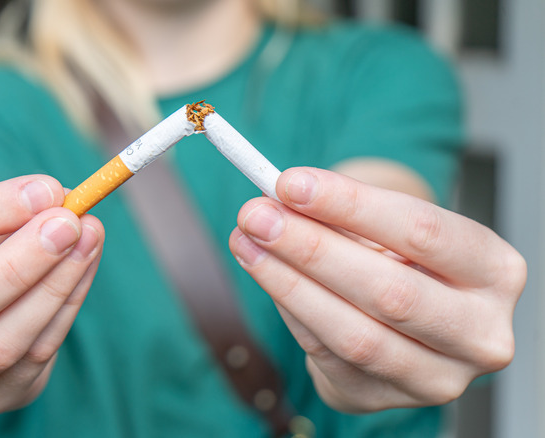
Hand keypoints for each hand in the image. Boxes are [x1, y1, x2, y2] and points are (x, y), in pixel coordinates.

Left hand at [229, 167, 525, 411]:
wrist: (411, 323)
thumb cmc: (404, 260)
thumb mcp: (391, 229)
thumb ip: (345, 213)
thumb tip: (279, 197)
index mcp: (494, 271)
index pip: (423, 231)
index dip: (351, 205)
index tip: (291, 183)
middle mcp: (479, 333)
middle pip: (389, 291)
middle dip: (311, 248)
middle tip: (257, 215)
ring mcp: (436, 377)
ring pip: (354, 335)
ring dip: (288, 284)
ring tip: (247, 243)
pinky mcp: (386, 399)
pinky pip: (327, 355)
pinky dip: (291, 310)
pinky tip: (265, 273)